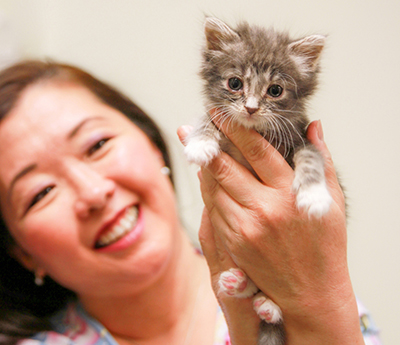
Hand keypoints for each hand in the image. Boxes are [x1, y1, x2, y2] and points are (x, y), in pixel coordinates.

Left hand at [180, 118, 362, 344]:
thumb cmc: (324, 244)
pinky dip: (208, 191)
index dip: (236, 129)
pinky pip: (213, 210)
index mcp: (290, 193)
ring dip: (203, 167)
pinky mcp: (233, 243)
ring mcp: (245, 227)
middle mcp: (264, 208)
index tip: (220, 114)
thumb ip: (320, 161)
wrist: (310, 293)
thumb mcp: (331, 201)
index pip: (257, 151)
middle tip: (191, 128)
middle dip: (207, 144)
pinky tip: (205, 179)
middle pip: (226, 167)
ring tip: (196, 150)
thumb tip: (312, 126)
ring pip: (214, 188)